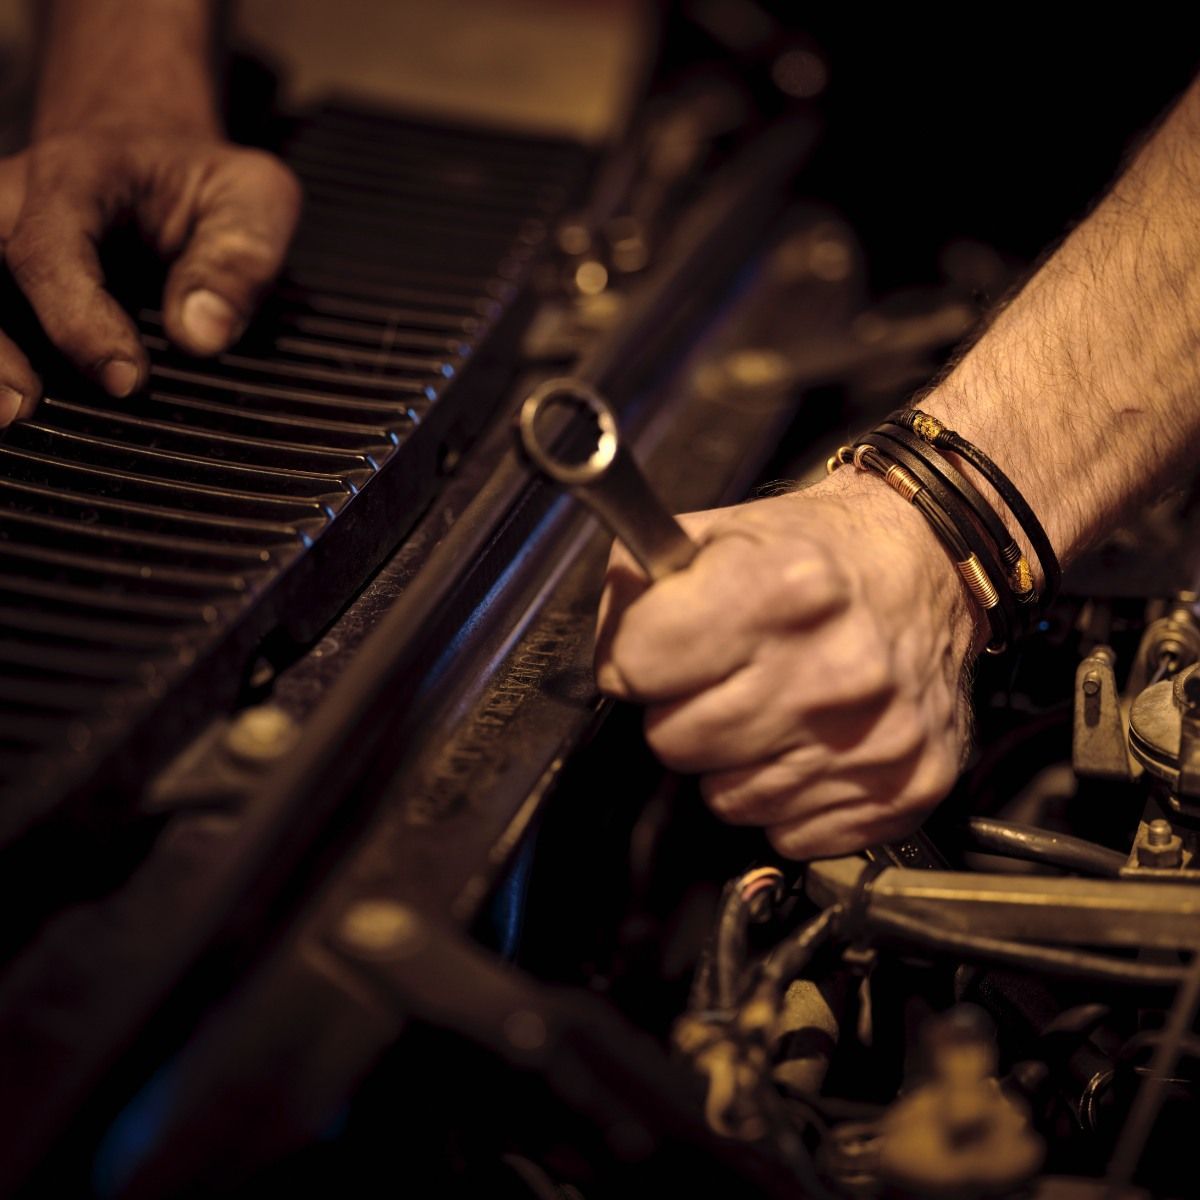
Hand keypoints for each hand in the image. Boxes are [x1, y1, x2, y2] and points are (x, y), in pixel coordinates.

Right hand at [0, 125, 300, 424]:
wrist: (147, 151)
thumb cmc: (201, 180)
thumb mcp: (250, 197)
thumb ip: (238, 260)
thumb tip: (200, 335)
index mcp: (74, 177)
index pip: (49, 248)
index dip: (79, 321)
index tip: (126, 380)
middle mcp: (12, 204)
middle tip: (22, 407)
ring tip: (12, 415)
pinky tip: (17, 405)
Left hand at [594, 470, 978, 858]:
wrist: (929, 566)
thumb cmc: (818, 554)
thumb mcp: (719, 531)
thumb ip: (639, 584)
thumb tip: (611, 662)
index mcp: (782, 590)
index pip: (635, 667)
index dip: (637, 658)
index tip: (662, 649)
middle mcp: (835, 670)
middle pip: (674, 742)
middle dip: (682, 711)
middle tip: (723, 678)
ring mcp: (874, 739)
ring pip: (726, 800)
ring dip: (734, 761)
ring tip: (771, 706)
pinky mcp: (905, 789)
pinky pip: (789, 832)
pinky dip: (788, 797)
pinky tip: (810, 743)